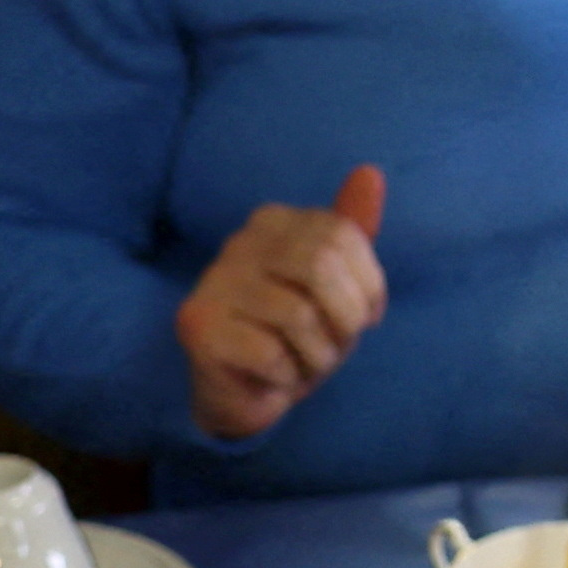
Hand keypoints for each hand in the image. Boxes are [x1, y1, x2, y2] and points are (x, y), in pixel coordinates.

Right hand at [179, 164, 386, 440]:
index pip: (342, 234)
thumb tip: (370, 172)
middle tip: (337, 345)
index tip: (364, 317)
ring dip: (318, 355)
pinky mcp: (197, 327)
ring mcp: (212, 283)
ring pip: (298, 314)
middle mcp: (237, 243)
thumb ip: (351, 232)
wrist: (244, 395)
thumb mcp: (336, 284)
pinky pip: (270, 353)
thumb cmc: (295, 336)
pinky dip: (288, 375)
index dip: (368, 286)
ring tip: (304, 363)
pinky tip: (274, 376)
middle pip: (319, 265)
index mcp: (272, 222)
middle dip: (345, 318)